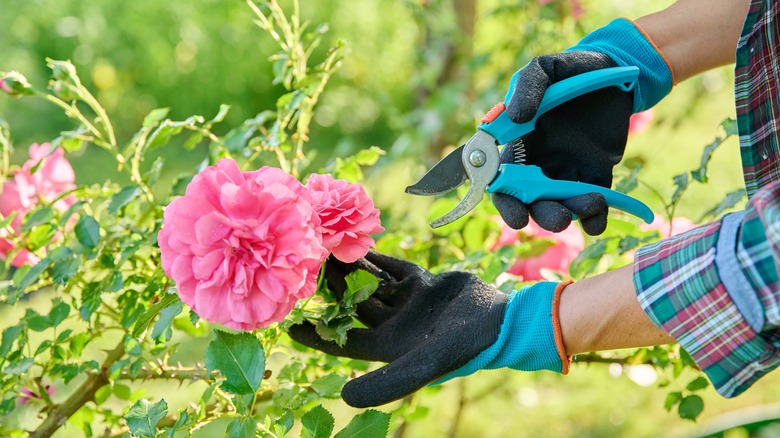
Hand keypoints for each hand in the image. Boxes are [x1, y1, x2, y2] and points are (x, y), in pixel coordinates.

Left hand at [288, 251, 568, 407]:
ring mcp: (407, 303)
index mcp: (387, 347)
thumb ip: (387, 382)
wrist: (500, 320)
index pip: (342, 341)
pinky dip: (375, 257)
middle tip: (307, 269)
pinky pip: (391, 268)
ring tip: (326, 250)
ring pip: (369, 285)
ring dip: (350, 270)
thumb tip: (343, 397)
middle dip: (331, 291)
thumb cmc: (462, 346)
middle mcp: (393, 326)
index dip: (316, 334)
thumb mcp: (422, 366)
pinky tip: (356, 243)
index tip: (289, 322)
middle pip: (351, 307)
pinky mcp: (422, 284)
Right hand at [492, 51, 632, 235]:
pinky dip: (595, 218)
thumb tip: (515, 116)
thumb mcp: (545, 67)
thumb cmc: (571, 68)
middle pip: (531, 200)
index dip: (506, 201)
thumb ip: (528, 86)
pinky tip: (599, 218)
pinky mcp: (596, 172)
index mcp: (519, 142)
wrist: (616, 68)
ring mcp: (567, 169)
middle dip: (541, 215)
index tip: (517, 216)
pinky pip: (592, 202)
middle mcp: (539, 161)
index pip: (503, 179)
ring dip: (572, 213)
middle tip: (558, 219)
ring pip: (561, 204)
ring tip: (593, 203)